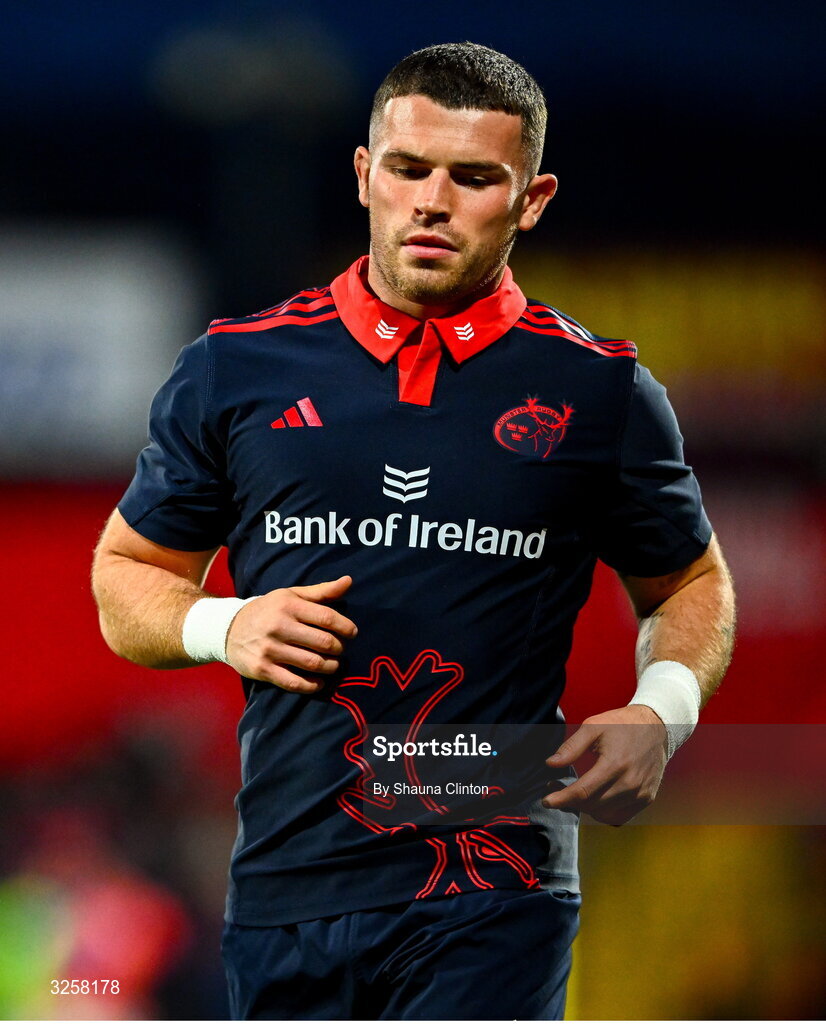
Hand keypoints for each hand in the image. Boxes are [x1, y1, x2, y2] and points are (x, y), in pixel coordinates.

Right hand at [226, 575, 357, 692]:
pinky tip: (319, 682)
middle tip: (341, 650)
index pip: (326, 617)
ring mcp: (270, 649)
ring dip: (330, 667)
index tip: (352, 633)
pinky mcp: (262, 669)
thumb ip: (321, 591)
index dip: (345, 627)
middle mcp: (279, 626)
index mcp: (288, 605)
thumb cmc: (268, 610)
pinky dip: (312, 685)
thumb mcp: (291, 595)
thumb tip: (349, 581)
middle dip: (339, 648)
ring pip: (312, 663)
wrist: (228, 629)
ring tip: (333, 664)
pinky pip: (294, 682)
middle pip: (323, 642)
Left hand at [542, 705, 667, 825]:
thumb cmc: (622, 724)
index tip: (546, 800)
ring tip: (573, 794)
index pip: (583, 792)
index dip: (561, 799)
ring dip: (584, 808)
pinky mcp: (647, 798)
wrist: (657, 726)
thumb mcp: (593, 726)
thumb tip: (551, 764)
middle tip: (555, 788)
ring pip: (604, 814)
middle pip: (591, 805)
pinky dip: (603, 813)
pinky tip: (593, 800)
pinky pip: (619, 817)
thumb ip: (571, 747)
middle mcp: (630, 783)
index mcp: (615, 764)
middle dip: (569, 801)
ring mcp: (640, 793)